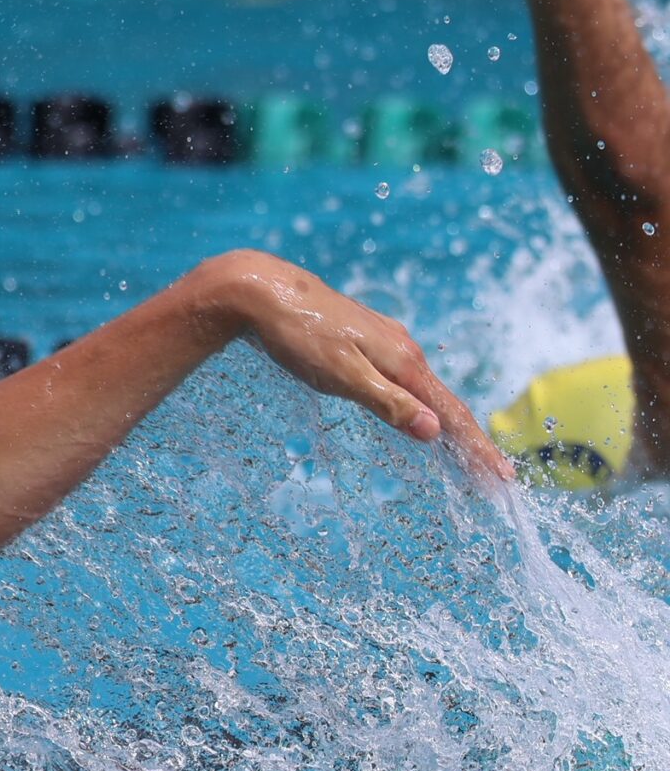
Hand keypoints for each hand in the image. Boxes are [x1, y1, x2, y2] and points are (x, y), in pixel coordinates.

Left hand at [202, 252, 515, 484]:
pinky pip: (407, 379)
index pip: (451, 415)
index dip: (477, 449)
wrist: (267, 292)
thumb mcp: (342, 376)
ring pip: (426, 390)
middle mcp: (404, 351)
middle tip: (492, 477)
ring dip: (449, 423)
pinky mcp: (369, 342)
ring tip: (464, 453)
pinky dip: (423, 402)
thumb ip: (387, 403)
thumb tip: (433, 431)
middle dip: (470, 442)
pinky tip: (419, 410)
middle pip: (445, 404)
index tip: (502, 478)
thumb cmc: (300, 337)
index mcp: (404, 362)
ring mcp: (387, 343)